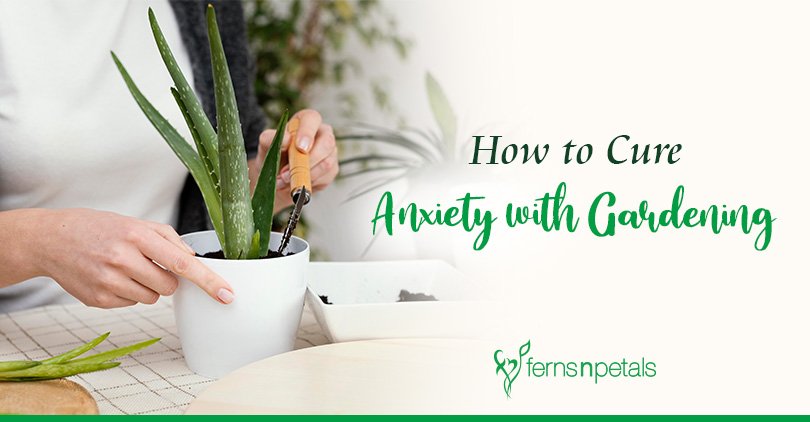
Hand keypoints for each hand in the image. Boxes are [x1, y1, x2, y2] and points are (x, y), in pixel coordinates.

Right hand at [37, 209, 233, 307]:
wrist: (53, 239)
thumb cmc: (100, 228)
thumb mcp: (136, 223)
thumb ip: (168, 238)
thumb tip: (192, 259)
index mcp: (137, 236)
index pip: (182, 264)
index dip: (208, 281)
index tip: (227, 295)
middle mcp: (123, 259)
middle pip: (170, 286)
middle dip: (166, 279)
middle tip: (147, 264)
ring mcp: (109, 281)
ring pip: (152, 298)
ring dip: (147, 287)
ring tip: (125, 269)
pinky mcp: (98, 299)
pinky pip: (131, 304)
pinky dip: (128, 293)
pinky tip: (111, 277)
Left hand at [252, 109, 338, 210]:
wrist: (278, 177)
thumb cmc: (274, 155)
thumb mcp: (266, 145)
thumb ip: (270, 138)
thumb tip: (287, 139)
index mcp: (306, 121)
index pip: (312, 119)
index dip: (307, 132)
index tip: (300, 148)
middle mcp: (322, 134)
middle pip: (327, 143)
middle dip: (308, 161)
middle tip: (287, 172)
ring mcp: (330, 152)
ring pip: (326, 163)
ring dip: (303, 175)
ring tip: (284, 180)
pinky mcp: (332, 170)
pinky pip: (325, 177)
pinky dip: (308, 183)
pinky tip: (295, 183)